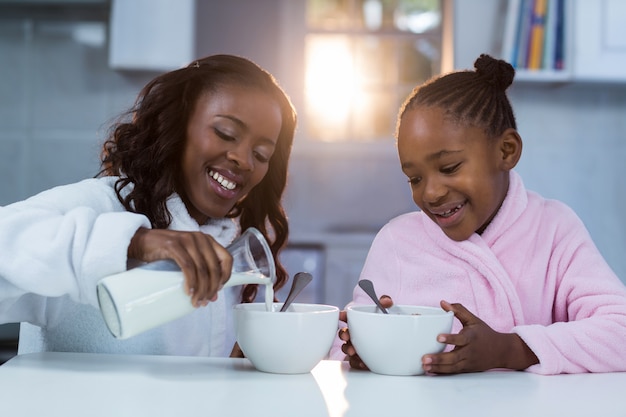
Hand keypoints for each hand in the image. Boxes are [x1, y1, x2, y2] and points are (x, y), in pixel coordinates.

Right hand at [128, 227, 232, 306]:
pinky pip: (187, 266)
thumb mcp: (187, 257)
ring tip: (196, 302)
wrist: (141, 242)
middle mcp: (200, 238)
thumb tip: (213, 296)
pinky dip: (190, 281)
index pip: (227, 258)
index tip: (218, 290)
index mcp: (207, 240)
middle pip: (214, 267)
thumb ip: (200, 271)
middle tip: (204, 302)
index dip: (226, 276)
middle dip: (211, 288)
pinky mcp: (174, 245)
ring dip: (201, 289)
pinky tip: (188, 292)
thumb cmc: (165, 253)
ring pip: (202, 269)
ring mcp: (188, 240)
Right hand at [338, 295, 393, 369]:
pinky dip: (357, 362)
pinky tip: (362, 363)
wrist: (399, 345)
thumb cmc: (388, 324)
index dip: (343, 315)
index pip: (348, 317)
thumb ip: (386, 303)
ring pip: (348, 348)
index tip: (341, 315)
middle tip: (346, 335)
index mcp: (360, 321)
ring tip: (353, 351)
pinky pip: (355, 362)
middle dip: (343, 333)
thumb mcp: (388, 311)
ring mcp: (358, 347)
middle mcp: (357, 334)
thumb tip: (386, 301)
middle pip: (345, 333)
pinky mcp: (362, 359)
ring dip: (348, 349)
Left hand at [422, 300, 538, 373]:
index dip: (450, 339)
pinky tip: (431, 371)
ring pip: (453, 367)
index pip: (461, 339)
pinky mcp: (467, 369)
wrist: (501, 351)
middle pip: (454, 357)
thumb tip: (443, 303)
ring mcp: (468, 362)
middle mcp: (470, 352)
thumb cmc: (484, 334)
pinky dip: (442, 372)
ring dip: (438, 368)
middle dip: (439, 359)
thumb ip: (459, 311)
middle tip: (424, 359)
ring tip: (424, 366)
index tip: (438, 337)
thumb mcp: (473, 320)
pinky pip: (453, 372)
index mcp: (472, 338)